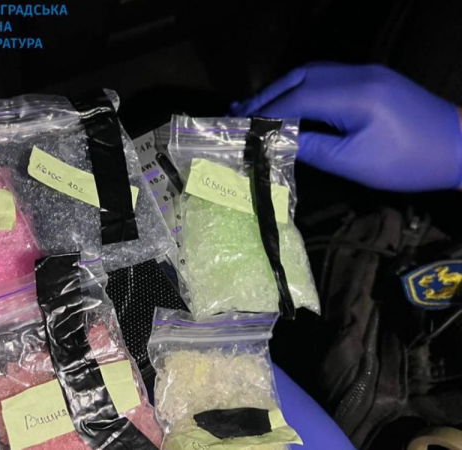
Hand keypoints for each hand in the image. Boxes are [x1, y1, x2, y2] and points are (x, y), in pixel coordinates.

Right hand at [230, 63, 461, 191]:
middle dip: (266, 96)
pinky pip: (327, 76)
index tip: (238, 126)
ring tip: (255, 107)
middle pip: (300, 77)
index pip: (296, 98)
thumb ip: (310, 148)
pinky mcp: (372, 77)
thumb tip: (274, 143)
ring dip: (282, 89)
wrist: (458, 147)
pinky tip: (289, 100)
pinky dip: (302, 87)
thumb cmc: (407, 163)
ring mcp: (366, 71)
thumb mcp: (353, 162)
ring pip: (312, 72)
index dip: (264, 113)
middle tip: (237, 113)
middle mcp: (357, 74)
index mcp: (354, 96)